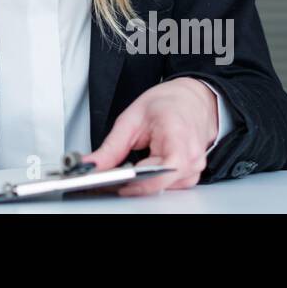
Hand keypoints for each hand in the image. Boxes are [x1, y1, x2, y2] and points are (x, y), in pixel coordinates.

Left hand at [85, 77, 218, 196]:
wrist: (190, 100)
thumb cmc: (166, 104)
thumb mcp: (131, 119)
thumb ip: (111, 147)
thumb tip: (92, 165)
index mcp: (177, 136)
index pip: (162, 171)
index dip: (138, 181)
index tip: (118, 181)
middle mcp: (191, 156)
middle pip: (159, 182)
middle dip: (135, 180)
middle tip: (116, 171)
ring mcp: (194, 167)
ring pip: (162, 187)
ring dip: (144, 180)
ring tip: (133, 163)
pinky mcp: (191, 174)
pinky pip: (168, 185)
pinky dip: (153, 179)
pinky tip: (145, 167)